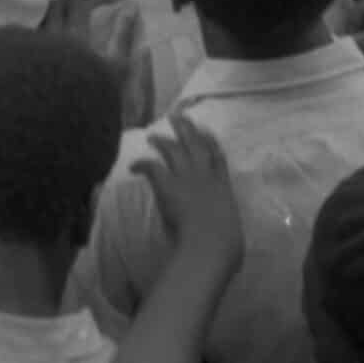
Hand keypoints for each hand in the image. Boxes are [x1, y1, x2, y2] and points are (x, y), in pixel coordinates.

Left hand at [131, 112, 244, 278]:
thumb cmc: (225, 246)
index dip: (211, 142)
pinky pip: (152, 166)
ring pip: (173, 149)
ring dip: (162, 140)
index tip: (205, 131)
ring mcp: (187, 178)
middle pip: (196, 145)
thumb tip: (217, 224)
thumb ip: (221, 219)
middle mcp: (206, 177)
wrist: (210, 246)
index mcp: (224, 188)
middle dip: (186, 129)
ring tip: (152, 136)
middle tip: (176, 117)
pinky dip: (141, 164)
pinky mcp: (168, 184)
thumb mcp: (229, 227)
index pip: (218, 158)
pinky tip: (133, 167)